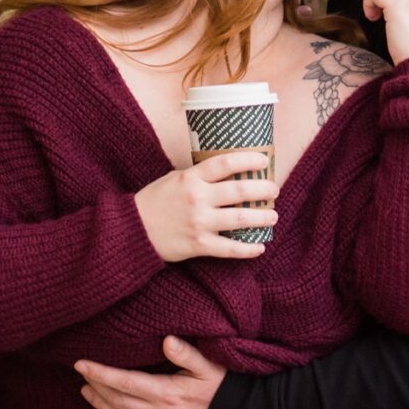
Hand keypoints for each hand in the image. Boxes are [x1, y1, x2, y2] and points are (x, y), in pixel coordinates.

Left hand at [77, 338, 224, 408]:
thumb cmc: (223, 388)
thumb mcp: (209, 366)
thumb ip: (186, 353)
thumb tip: (166, 340)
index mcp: (167, 393)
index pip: (125, 382)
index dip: (101, 373)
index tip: (81, 364)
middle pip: (118, 402)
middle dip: (96, 387)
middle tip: (81, 374)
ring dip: (101, 408)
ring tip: (86, 393)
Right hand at [134, 150, 277, 261]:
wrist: (134, 230)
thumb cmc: (155, 201)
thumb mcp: (174, 178)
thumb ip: (198, 175)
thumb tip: (228, 170)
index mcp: (191, 178)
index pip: (225, 163)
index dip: (248, 159)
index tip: (264, 159)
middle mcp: (197, 198)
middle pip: (238, 190)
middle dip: (262, 189)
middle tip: (274, 190)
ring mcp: (199, 223)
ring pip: (239, 219)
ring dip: (261, 217)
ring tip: (273, 216)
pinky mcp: (199, 245)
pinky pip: (229, 248)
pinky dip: (247, 249)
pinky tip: (260, 246)